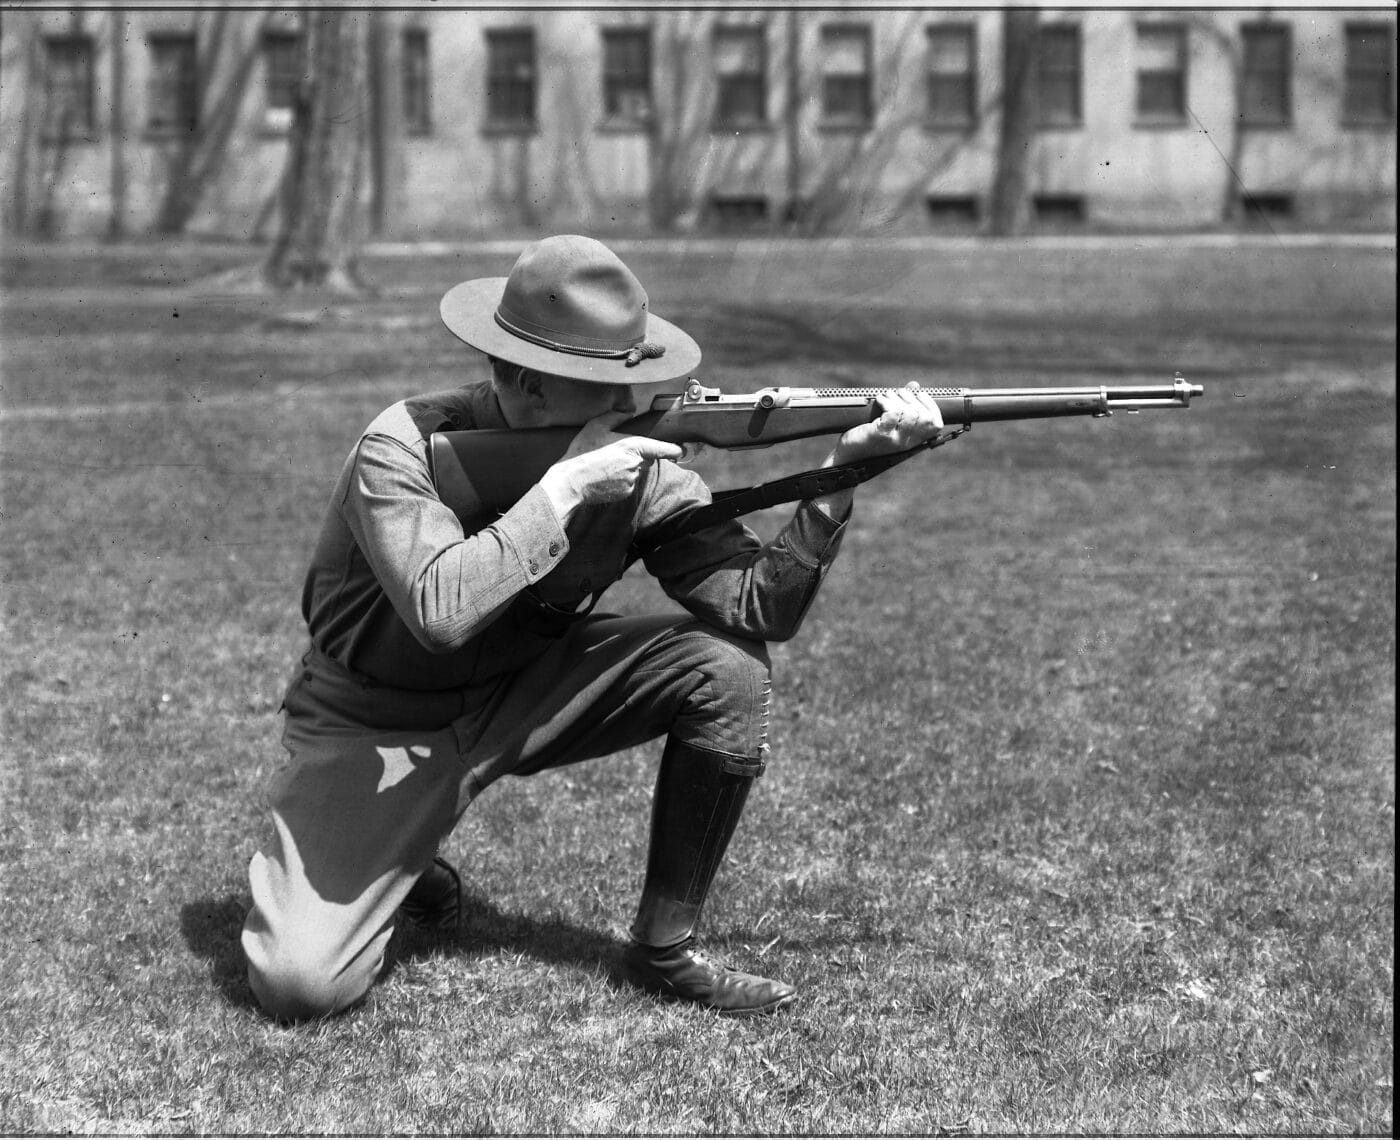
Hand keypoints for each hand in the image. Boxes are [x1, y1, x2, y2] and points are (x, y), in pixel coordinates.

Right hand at [539, 411, 682, 517]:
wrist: (570, 483)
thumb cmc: (582, 454)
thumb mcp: (595, 427)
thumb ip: (614, 416)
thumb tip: (627, 410)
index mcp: (633, 446)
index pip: (662, 449)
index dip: (673, 449)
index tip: (681, 449)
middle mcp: (636, 465)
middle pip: (647, 459)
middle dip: (638, 455)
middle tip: (615, 453)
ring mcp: (632, 480)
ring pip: (637, 471)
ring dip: (627, 467)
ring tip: (605, 464)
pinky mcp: (626, 492)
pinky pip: (629, 483)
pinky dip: (621, 480)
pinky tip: (605, 476)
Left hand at [810, 382, 945, 522]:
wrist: (847, 457)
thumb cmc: (868, 438)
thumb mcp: (890, 424)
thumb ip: (904, 405)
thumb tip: (915, 385)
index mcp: (913, 442)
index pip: (935, 424)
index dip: (931, 406)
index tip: (920, 394)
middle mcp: (907, 443)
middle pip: (923, 417)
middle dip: (912, 398)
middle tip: (899, 392)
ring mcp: (895, 440)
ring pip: (909, 413)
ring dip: (898, 398)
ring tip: (887, 395)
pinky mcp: (881, 435)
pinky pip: (893, 413)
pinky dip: (887, 401)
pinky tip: (879, 400)